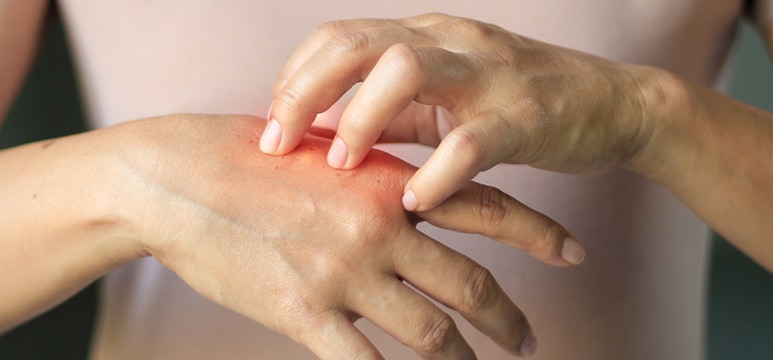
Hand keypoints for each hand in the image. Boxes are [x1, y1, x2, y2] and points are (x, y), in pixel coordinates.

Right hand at [117, 114, 582, 358]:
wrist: (178, 178)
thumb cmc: (249, 155)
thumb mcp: (327, 149)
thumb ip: (374, 175)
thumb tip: (410, 198)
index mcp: (390, 181)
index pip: (488, 208)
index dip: (539, 234)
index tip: (575, 253)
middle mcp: (380, 230)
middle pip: (471, 286)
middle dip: (509, 319)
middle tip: (530, 339)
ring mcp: (345, 276)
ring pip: (431, 335)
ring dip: (463, 359)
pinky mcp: (304, 315)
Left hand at [264, 13, 654, 210]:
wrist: (614, 104)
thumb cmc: (517, 105)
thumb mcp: (443, 103)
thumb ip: (389, 116)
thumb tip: (326, 139)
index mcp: (424, 36)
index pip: (338, 38)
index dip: (294, 78)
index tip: (272, 126)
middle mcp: (450, 42)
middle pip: (357, 44)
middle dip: (304, 92)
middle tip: (277, 143)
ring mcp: (489, 74)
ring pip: (407, 70)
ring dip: (361, 119)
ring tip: (342, 166)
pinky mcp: (526, 115)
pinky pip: (472, 140)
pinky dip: (437, 172)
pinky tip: (414, 201)